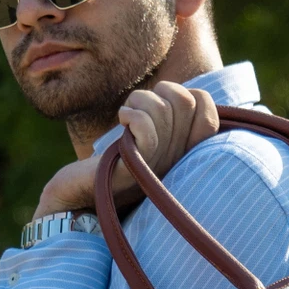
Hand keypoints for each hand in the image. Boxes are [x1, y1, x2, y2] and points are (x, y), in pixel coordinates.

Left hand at [32, 82, 219, 219]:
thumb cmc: (114, 164)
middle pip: (186, 98)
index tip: (165, 108)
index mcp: (186, 150)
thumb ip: (166, 117)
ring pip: (162, 108)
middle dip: (159, 92)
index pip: (206, 105)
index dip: (188, 94)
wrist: (83, 198)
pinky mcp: (137, 168)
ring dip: (138, 102)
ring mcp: (160, 164)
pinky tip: (121, 127)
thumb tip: (179, 89)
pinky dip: (131, 117)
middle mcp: (179, 158)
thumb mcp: (146, 138)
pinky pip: (145, 128)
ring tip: (126, 120)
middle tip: (140, 110)